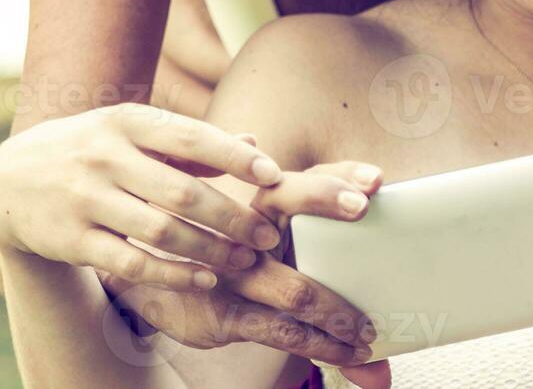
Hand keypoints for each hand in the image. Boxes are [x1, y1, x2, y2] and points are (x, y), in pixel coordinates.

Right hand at [0, 101, 286, 290]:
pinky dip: (173, 274)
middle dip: (232, 216)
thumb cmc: (95, 150)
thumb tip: (255, 146)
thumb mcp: (135, 132)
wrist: (12, 179)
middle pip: (181, 191)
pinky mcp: (71, 240)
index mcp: (127, 121)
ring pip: (160, 231)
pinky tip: (205, 279)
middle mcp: (104, 157)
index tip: (274, 175)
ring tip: (245, 260)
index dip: (235, 157)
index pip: (190, 136)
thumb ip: (192, 143)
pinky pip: (132, 263)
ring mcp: (85, 200)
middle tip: (268, 235)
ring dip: (209, 250)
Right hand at [101, 161, 391, 384]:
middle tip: (368, 220)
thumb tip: (378, 180)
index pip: (303, 177)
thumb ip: (317, 207)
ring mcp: (234, 271)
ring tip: (369, 332)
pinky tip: (347, 354)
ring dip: (338, 313)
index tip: (375, 180)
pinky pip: (281, 331)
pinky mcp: (226, 314)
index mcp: (262, 200)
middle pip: (290, 205)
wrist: (155, 281)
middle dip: (328, 205)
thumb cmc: (235, 248)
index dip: (337, 177)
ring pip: (296, 288)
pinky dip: (320, 345)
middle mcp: (247, 226)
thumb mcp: (270, 226)